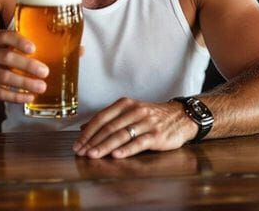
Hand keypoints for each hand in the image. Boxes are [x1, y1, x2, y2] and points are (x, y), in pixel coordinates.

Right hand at [0, 30, 53, 106]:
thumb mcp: (2, 51)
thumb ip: (18, 50)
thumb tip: (48, 53)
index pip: (4, 37)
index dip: (19, 42)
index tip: (33, 49)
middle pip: (6, 57)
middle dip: (27, 65)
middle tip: (45, 72)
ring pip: (4, 76)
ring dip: (25, 82)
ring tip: (41, 87)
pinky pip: (0, 93)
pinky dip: (17, 96)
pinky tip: (29, 97)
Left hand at [72, 98, 195, 158]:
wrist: (180, 117)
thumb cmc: (151, 117)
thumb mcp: (130, 112)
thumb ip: (109, 120)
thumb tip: (85, 129)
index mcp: (124, 104)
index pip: (101, 118)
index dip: (88, 132)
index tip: (78, 143)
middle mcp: (133, 111)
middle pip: (108, 127)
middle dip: (93, 141)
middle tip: (81, 152)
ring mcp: (145, 122)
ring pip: (121, 135)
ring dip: (105, 146)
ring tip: (93, 155)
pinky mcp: (156, 135)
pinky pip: (138, 143)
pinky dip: (126, 150)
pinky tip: (116, 155)